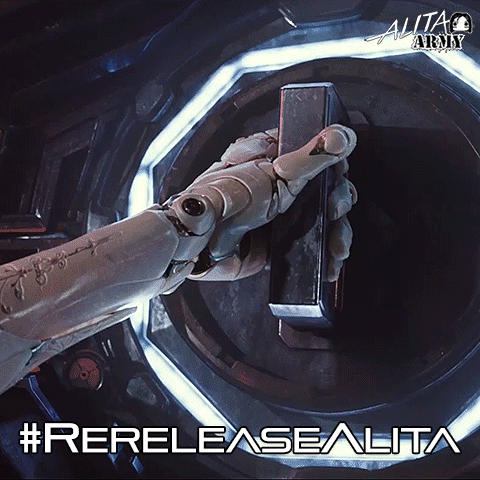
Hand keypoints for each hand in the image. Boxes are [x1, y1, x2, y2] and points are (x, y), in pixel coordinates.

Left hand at [168, 124, 356, 280]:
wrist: (201, 243)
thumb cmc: (226, 199)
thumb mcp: (273, 174)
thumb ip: (310, 155)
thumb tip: (342, 135)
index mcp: (275, 156)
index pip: (318, 153)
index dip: (335, 165)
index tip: (340, 176)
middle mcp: (280, 183)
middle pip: (326, 187)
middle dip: (338, 203)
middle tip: (334, 212)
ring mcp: (281, 213)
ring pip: (322, 219)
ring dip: (337, 233)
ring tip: (337, 248)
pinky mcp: (280, 240)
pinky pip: (311, 244)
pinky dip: (325, 254)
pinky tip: (331, 262)